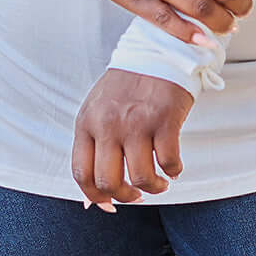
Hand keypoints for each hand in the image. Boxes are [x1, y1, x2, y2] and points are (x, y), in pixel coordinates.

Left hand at [72, 68, 192, 209]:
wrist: (157, 50)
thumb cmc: (127, 85)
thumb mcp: (99, 110)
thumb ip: (93, 147)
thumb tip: (90, 201)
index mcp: (87, 122)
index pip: (81, 173)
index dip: (95, 197)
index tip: (111, 205)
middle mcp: (108, 124)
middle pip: (108, 182)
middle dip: (125, 196)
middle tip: (138, 193)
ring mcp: (136, 122)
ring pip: (140, 177)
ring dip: (153, 187)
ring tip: (160, 182)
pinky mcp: (164, 120)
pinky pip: (168, 162)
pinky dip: (173, 171)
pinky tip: (174, 167)